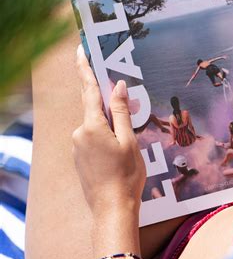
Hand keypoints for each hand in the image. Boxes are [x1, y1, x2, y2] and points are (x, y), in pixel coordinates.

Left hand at [72, 46, 145, 220]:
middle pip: (93, 106)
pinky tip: (119, 153)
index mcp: (92, 126)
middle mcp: (79, 133)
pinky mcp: (79, 157)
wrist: (112, 209)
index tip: (81, 50)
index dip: (85, 68)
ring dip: (111, 124)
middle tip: (120, 91)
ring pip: (96, 124)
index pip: (89, 89)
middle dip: (105, 96)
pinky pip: (93, 137)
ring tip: (129, 143)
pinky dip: (106, 137)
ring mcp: (77, 146)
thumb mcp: (129, 141)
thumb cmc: (126, 176)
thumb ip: (122, 112)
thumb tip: (118, 86)